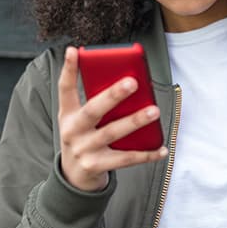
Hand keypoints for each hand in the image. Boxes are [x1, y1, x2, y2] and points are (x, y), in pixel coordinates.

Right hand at [57, 46, 167, 191]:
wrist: (73, 177)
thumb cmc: (83, 138)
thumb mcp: (80, 120)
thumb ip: (98, 104)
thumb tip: (127, 84)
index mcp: (68, 114)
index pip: (65, 88)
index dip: (68, 69)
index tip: (74, 51)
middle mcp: (73, 131)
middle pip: (93, 110)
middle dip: (113, 95)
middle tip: (133, 82)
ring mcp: (84, 149)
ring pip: (112, 133)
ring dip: (135, 121)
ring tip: (154, 111)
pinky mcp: (96, 166)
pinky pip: (125, 159)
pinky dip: (146, 154)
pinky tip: (161, 148)